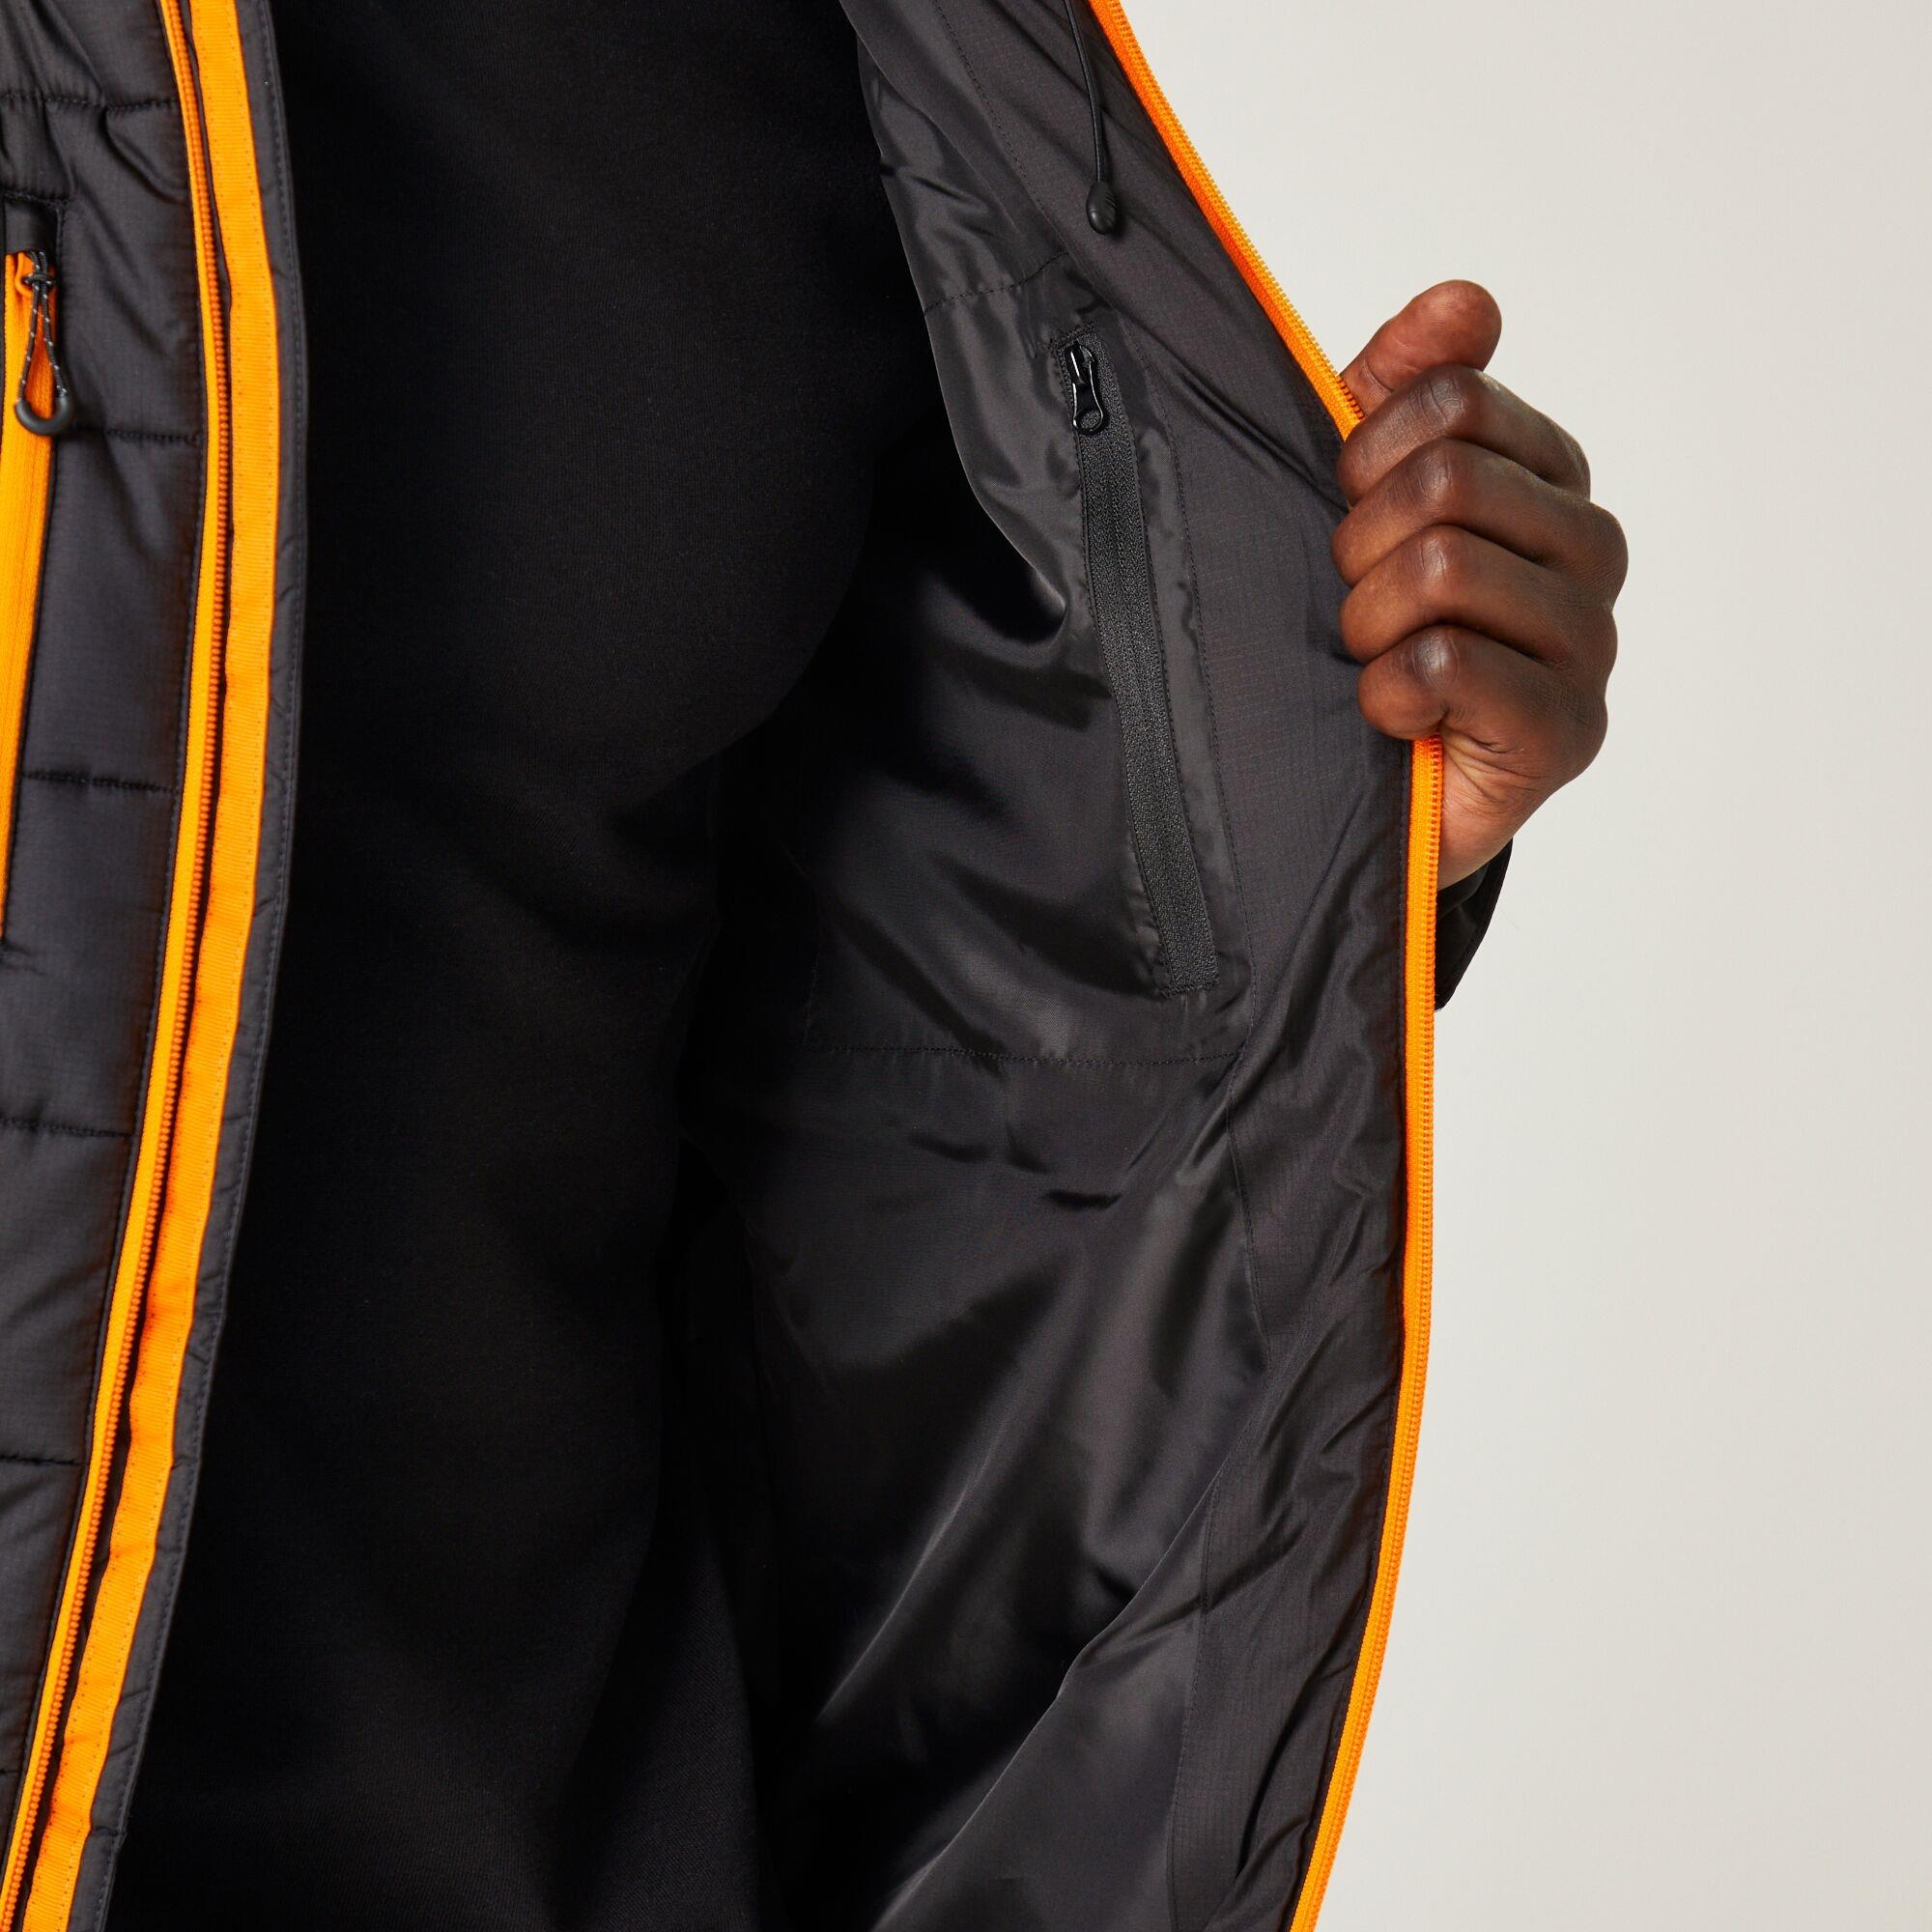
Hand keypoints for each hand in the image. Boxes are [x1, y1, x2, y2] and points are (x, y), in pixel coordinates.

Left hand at [1333, 282, 1623, 886]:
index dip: (1364, 454)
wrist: (1363, 792)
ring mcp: (1588, 644)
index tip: (1349, 512)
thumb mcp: (1358, 495)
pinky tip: (1393, 713)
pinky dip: (1388, 691)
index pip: (1452, 400)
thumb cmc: (1366, 634)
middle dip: (1359, 546)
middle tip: (1354, 602)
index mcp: (1547, 478)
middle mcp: (1589, 551)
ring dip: (1368, 622)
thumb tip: (1466, 300)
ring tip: (1374, 660)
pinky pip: (1449, 663)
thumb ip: (1404, 389)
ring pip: (1444, 566)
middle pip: (1447, 481)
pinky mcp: (1566, 731)